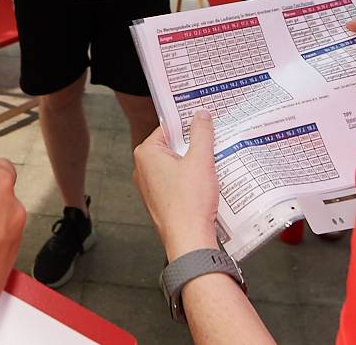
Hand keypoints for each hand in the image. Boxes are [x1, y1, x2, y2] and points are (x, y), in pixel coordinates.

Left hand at [135, 113, 222, 259]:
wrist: (189, 239)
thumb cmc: (190, 203)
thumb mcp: (201, 159)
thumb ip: (201, 132)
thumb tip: (201, 115)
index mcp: (146, 154)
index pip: (168, 128)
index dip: (188, 125)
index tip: (203, 122)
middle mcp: (143, 169)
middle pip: (172, 147)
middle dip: (192, 146)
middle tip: (212, 143)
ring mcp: (150, 187)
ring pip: (175, 166)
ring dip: (193, 164)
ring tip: (212, 165)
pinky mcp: (160, 201)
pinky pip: (176, 183)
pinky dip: (190, 181)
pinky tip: (206, 184)